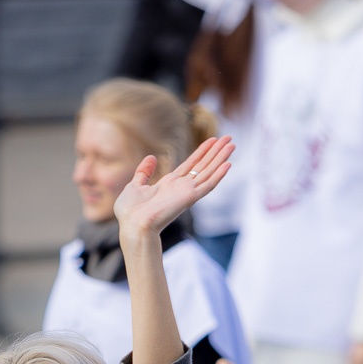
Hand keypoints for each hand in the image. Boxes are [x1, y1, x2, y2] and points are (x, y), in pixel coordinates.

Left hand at [113, 135, 233, 242]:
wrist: (132, 225)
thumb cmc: (130, 212)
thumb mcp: (135, 185)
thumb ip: (144, 172)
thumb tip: (151, 157)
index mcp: (170, 184)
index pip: (191, 164)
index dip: (202, 152)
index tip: (212, 140)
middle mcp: (181, 188)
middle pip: (203, 166)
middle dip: (215, 151)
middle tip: (228, 138)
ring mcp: (187, 193)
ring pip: (209, 172)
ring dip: (221, 158)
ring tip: (231, 144)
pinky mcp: (190, 199)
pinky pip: (208, 186)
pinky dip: (218, 175)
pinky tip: (228, 164)